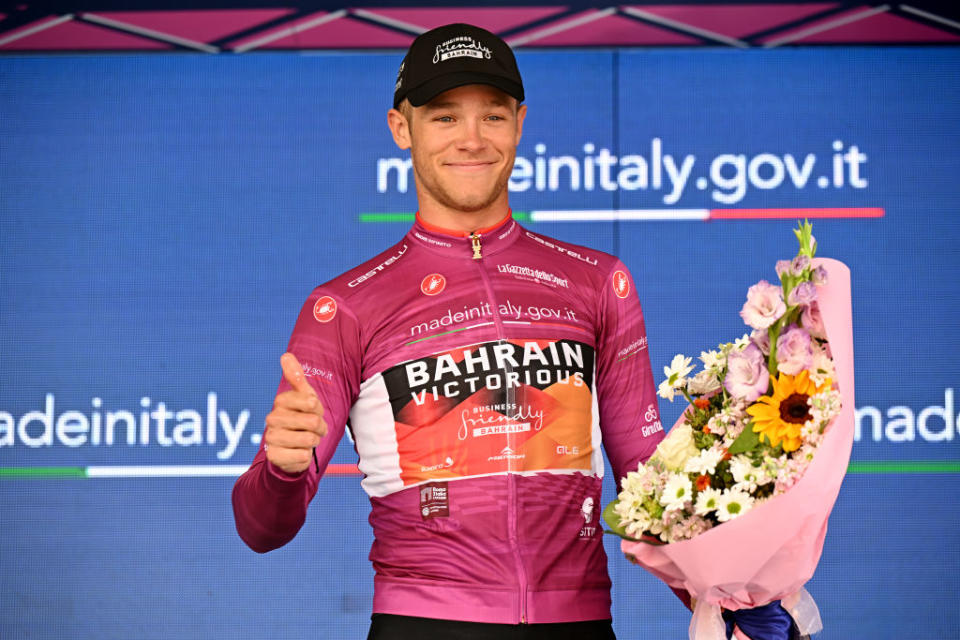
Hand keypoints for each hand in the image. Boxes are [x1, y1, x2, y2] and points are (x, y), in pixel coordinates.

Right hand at [263, 352, 326, 474]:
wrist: (292, 448)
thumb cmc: (302, 418)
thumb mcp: (304, 396)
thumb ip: (296, 377)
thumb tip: (285, 355)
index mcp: (281, 401)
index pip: (312, 402)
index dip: (318, 409)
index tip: (313, 411)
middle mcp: (272, 418)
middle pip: (312, 422)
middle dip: (319, 427)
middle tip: (312, 429)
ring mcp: (271, 437)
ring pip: (308, 439)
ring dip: (313, 441)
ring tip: (307, 440)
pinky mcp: (274, 456)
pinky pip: (302, 456)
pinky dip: (306, 456)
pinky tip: (299, 453)